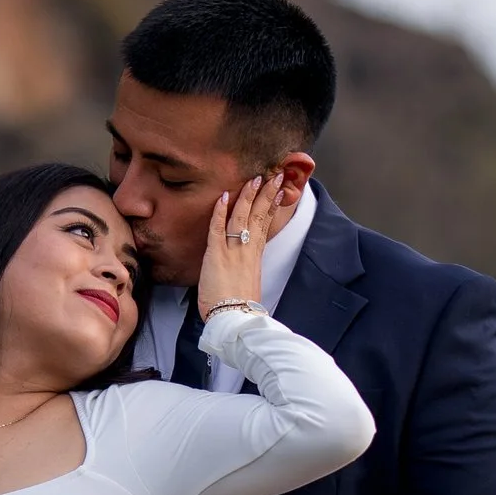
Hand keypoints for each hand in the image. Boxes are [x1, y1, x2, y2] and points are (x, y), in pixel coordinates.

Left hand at [194, 176, 290, 325]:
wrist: (234, 320)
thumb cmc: (238, 308)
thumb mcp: (247, 283)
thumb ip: (246, 269)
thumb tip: (243, 265)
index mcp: (255, 256)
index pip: (265, 224)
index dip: (272, 206)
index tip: (279, 191)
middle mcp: (247, 250)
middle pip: (259, 215)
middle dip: (267, 193)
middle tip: (276, 174)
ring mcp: (233, 251)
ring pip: (242, 217)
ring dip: (248, 196)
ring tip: (255, 179)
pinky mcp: (216, 255)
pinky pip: (218, 228)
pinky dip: (221, 212)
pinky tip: (224, 197)